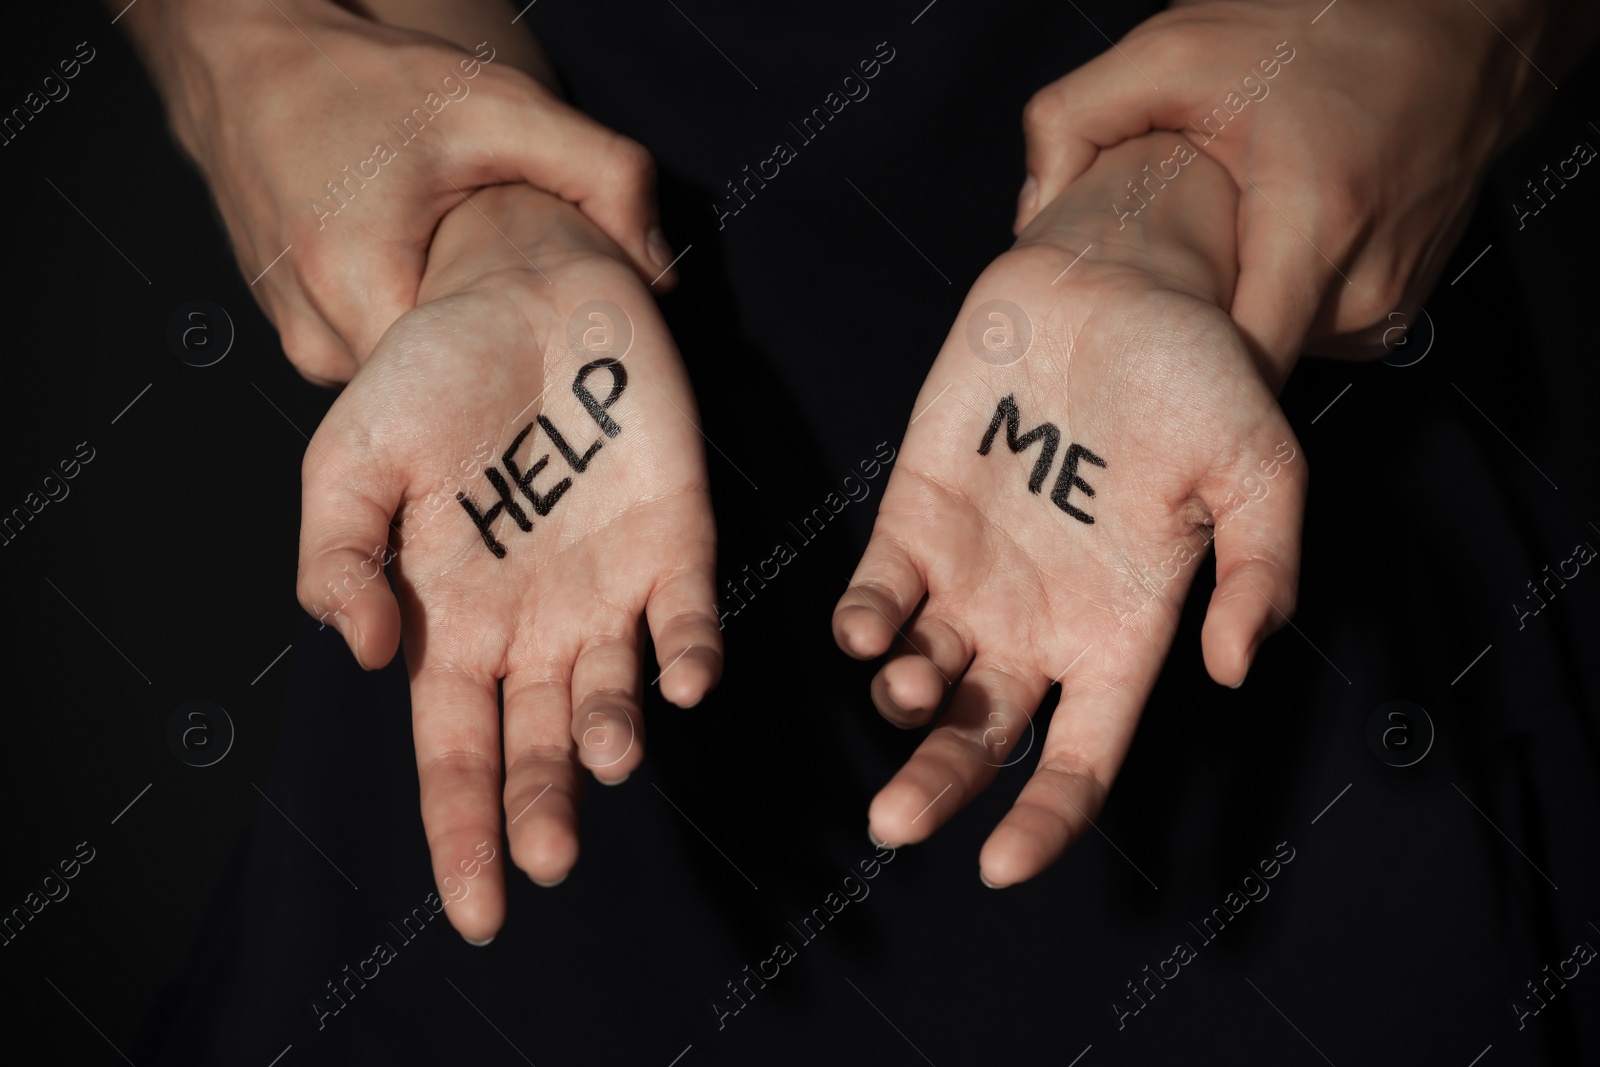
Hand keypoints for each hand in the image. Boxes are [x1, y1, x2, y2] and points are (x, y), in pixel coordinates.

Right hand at [115, 0, 673, 382]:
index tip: (554, 326)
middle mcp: (316, 337)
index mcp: (358, 287)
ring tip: (465, 271)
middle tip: (521, 291)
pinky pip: (377, 354)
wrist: (247, 63)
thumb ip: (602, 174)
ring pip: (409, 377)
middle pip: (442, 388)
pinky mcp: (296, 334)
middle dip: (492, 347)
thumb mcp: (500, 107)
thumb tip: (660, 268)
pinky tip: (426, 270)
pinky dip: (411, 320)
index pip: (468, 386)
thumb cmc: (359, 82)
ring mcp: (299, 344)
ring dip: (450, 335)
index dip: (525, 358)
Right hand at [296, 184, 720, 939]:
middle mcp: (533, 625)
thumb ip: (339, 558)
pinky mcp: (677, 542)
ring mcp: (608, 589)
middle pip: (538, 745)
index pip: (454, 753)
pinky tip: (685, 679)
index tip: (477, 914)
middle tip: (550, 861)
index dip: (462, 832)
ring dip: (613, 733)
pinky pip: (687, 618)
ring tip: (604, 757)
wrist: (525, 287)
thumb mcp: (351, 460)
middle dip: (541, 807)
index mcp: (450, 622)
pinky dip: (688, 653)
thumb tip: (361, 656)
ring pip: (613, 694)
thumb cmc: (429, 375)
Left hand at [836, 133, 1305, 886]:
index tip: (1000, 867)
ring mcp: (970, 575)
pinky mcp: (914, 518)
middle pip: (980, 739)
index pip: (1078, 759)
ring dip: (904, 699)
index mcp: (1121, 633)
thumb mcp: (1259, 468)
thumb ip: (1260, 570)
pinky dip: (864, 624)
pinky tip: (869, 628)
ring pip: (919, 678)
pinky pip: (877, 596)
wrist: (1116, 285)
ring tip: (911, 681)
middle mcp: (1038, 623)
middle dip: (937, 787)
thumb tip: (1236, 670)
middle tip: (896, 821)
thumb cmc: (1198, 376)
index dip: (1044, 822)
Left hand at [1013, 0, 1571, 382]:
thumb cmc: (1326, 31)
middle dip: (1188, 332)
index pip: (1232, 374)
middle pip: (1242, 367)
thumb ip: (1074, 118)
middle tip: (1158, 275)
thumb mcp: (1174, 50)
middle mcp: (1362, 287)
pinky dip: (1278, 299)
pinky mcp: (1398, 308)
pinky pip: (1312, 332)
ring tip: (1222, 244)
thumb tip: (1032, 208)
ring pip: (1276, 349)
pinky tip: (1267, 243)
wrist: (1458, 25)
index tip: (1126, 358)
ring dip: (1237, 309)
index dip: (1169, 377)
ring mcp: (1388, 306)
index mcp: (1312, 231)